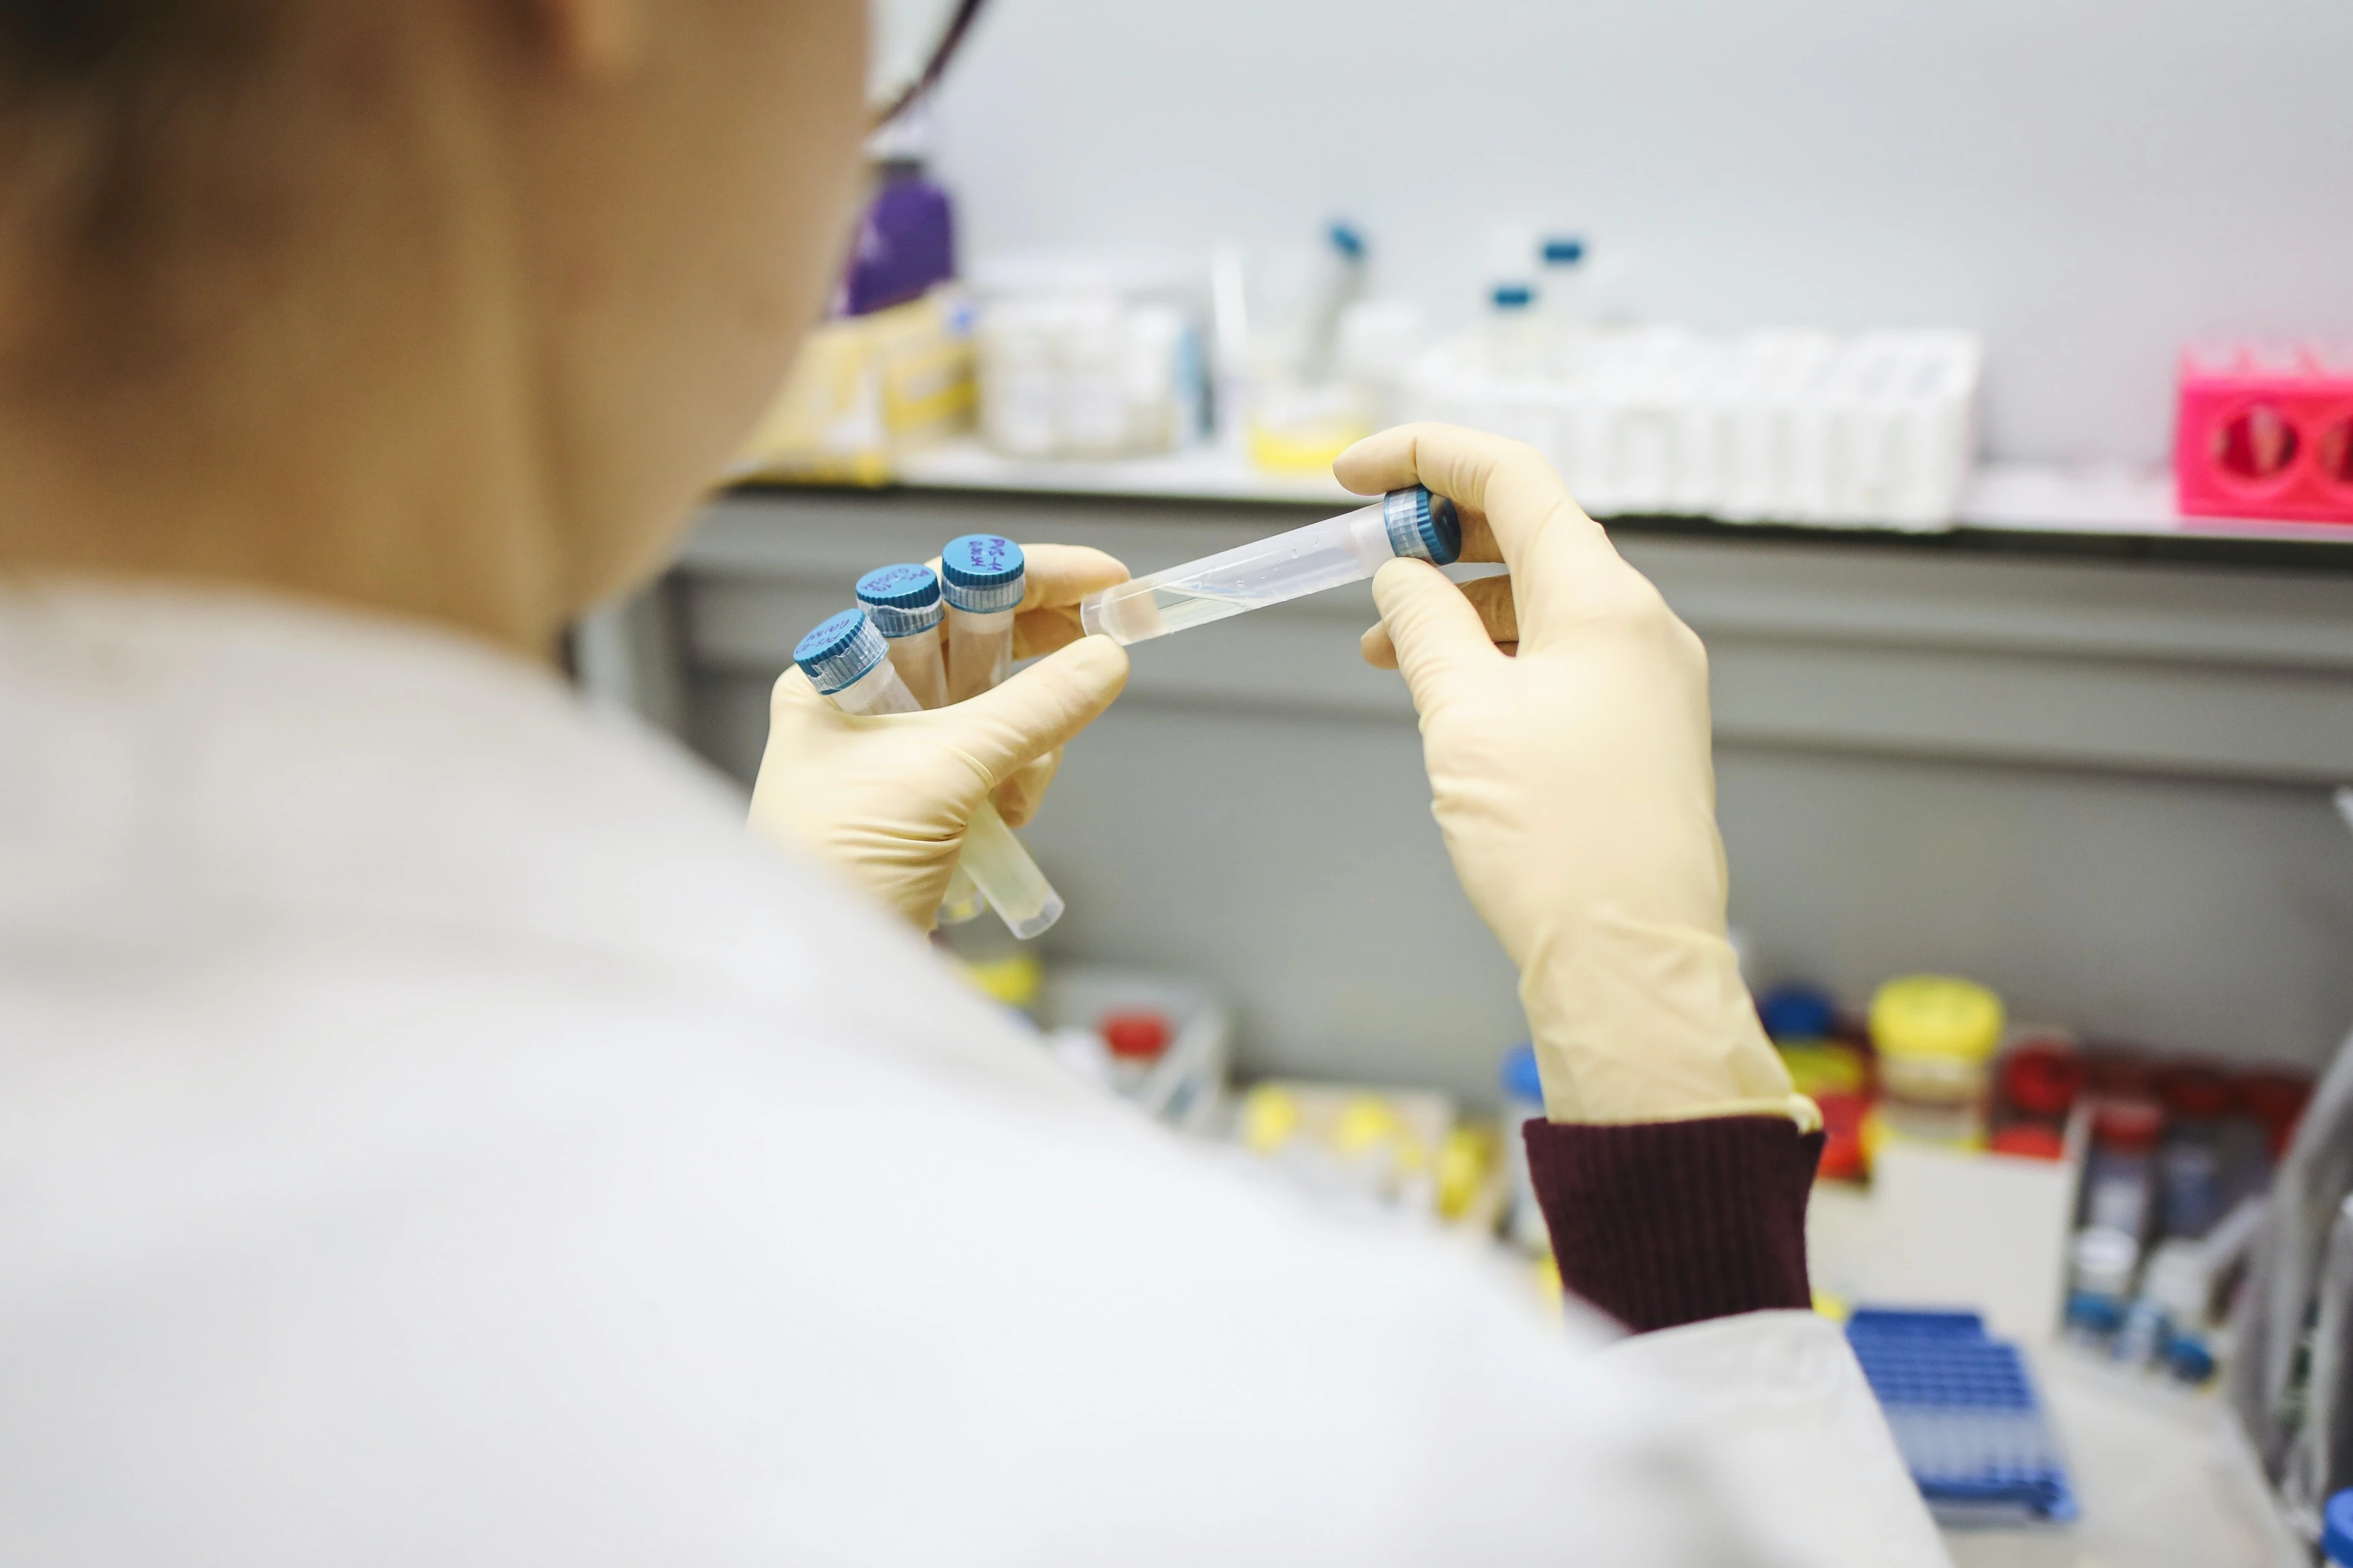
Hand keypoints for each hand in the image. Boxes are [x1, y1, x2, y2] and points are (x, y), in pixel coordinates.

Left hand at [748, 546, 1129, 927]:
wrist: (815, 980)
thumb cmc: (838, 864)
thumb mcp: (941, 774)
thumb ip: (1031, 710)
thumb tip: (1106, 658)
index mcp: (840, 672)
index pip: (943, 588)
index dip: (1028, 576)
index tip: (1105, 579)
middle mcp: (866, 703)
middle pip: (978, 643)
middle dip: (1041, 655)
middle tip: (1111, 646)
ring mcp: (900, 756)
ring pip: (1001, 708)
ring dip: (1031, 738)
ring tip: (1017, 795)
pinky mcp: (930, 805)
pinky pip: (1000, 763)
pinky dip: (1020, 780)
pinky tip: (1009, 820)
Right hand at [1341, 425, 1803, 1126]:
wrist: (1629, 964)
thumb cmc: (1555, 845)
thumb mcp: (1462, 716)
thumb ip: (1424, 626)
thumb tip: (1399, 578)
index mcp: (1604, 602)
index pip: (1513, 479)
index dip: (1425, 456)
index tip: (1350, 474)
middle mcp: (1641, 627)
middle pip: (1532, 532)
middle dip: (1437, 531)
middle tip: (1359, 555)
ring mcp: (1649, 681)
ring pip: (1542, 600)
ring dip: (1459, 601)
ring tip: (1382, 643)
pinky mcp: (1641, 733)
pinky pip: (1562, 657)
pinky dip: (1495, 652)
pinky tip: (1444, 690)